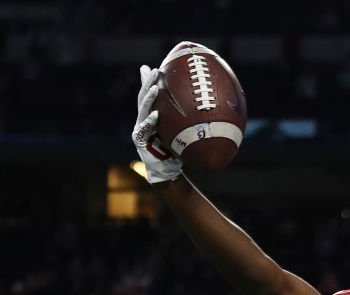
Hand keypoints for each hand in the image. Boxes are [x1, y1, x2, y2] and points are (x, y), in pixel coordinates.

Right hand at [131, 65, 181, 183]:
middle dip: (147, 83)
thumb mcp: (183, 134)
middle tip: (153, 70)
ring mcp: (139, 129)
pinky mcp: (139, 140)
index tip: (150, 67)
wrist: (168, 171)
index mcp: (152, 116)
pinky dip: (150, 120)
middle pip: (143, 97)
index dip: (149, 81)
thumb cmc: (177, 152)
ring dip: (148, 98)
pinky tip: (156, 114)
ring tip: (154, 88)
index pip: (150, 95)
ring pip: (142, 110)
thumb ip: (188, 122)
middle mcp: (143, 120)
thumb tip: (210, 111)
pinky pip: (145, 128)